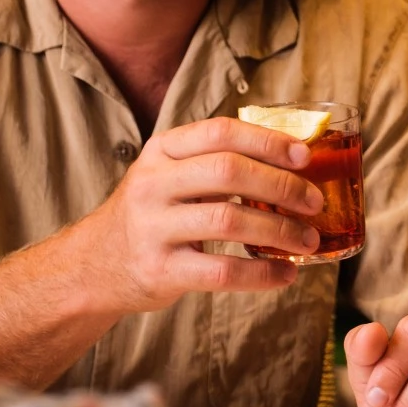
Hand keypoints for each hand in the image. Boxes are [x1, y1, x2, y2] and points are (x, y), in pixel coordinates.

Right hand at [67, 117, 322, 313]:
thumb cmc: (152, 216)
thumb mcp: (169, 176)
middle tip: (313, 201)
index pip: (219, 132)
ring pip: (229, 220)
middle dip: (282, 185)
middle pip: (228, 171)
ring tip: (308, 239)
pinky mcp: (160, 270)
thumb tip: (294, 164)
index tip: (303, 155)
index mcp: (161, 152)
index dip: (267, 141)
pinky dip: (261, 274)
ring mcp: (153, 228)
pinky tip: (284, 274)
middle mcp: (152, 184)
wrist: (94, 266)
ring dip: (280, 230)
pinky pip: (221, 272)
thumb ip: (214, 164)